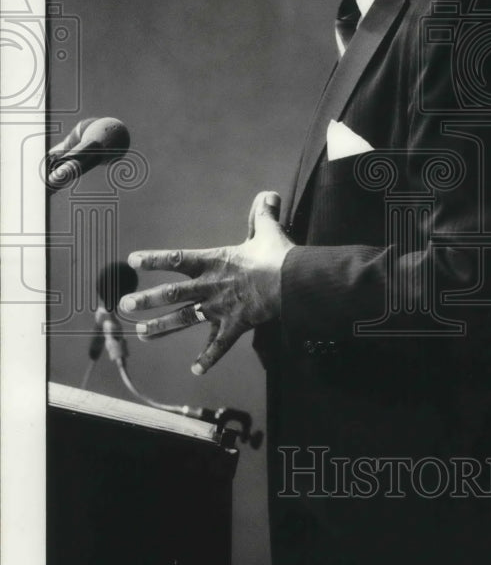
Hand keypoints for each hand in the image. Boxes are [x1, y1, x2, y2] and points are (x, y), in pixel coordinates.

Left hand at [119, 191, 292, 374]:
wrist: (292, 282)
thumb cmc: (278, 255)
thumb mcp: (268, 230)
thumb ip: (263, 214)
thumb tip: (269, 194)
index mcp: (214, 261)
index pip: (177, 259)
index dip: (154, 259)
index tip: (133, 260)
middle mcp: (210, 286)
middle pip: (171, 294)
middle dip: (146, 300)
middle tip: (124, 306)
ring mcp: (220, 308)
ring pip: (185, 319)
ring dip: (162, 328)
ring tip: (142, 335)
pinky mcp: (235, 326)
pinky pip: (218, 345)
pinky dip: (207, 359)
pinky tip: (195, 370)